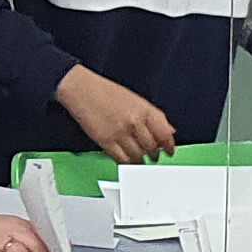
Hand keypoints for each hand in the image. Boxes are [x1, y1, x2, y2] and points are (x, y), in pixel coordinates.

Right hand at [55, 65, 177, 163]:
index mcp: (144, 110)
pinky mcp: (106, 142)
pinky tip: (127, 159)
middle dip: (154, 154)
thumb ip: (153, 116)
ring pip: (138, 156)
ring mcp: (120, 133)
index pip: (164, 133)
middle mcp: (134, 122)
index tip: (169, 151)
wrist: (82, 89)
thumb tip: (168, 130)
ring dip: (140, 160)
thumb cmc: (106, 92)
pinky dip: (127, 162)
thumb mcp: (135, 100)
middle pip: (152, 147)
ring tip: (139, 159)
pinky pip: (122, 159)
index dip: (169, 145)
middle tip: (153, 156)